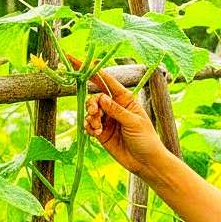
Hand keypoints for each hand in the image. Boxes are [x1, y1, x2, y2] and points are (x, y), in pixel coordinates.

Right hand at [70, 56, 163, 175]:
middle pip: (94, 96)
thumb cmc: (146, 139)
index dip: (91, 69)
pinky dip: (89, 127)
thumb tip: (101, 98)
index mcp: (124, 99)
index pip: (105, 80)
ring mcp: (107, 119)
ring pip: (89, 110)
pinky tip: (96, 134)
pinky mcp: (101, 132)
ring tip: (98, 128)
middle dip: (91, 103)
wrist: (145, 162)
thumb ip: (116, 110)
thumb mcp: (133, 122)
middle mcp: (114, 106)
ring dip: (90, 118)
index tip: (74, 59)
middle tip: (94, 113)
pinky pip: (88, 124)